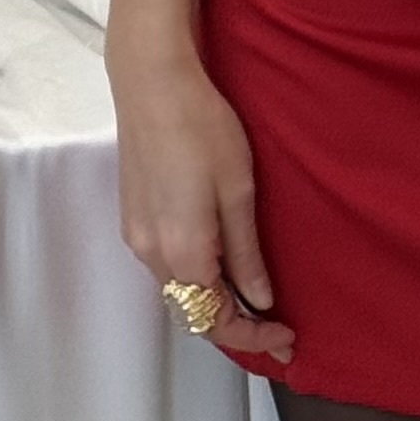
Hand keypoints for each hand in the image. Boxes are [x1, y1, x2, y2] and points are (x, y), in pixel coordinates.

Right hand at [110, 44, 298, 363]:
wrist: (152, 82)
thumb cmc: (202, 128)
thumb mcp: (239, 191)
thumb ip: (246, 252)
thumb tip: (260, 298)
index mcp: (183, 252)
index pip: (216, 320)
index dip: (254, 337)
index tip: (287, 337)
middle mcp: (152, 254)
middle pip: (193, 312)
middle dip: (235, 325)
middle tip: (278, 325)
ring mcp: (137, 236)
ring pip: (178, 290)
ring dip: (213, 301)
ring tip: (254, 296)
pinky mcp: (132, 217)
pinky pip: (166, 266)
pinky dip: (194, 277)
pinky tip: (219, 263)